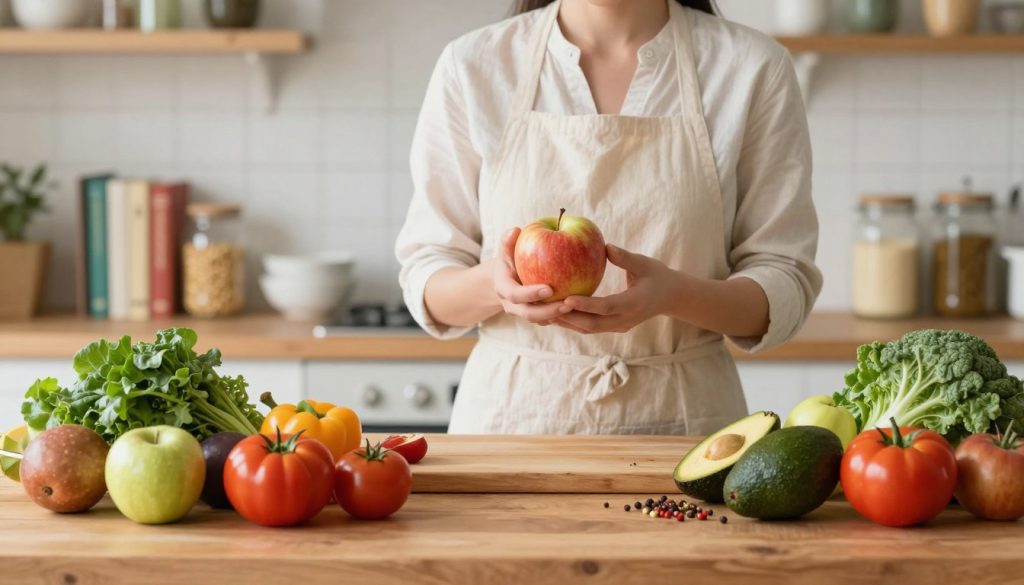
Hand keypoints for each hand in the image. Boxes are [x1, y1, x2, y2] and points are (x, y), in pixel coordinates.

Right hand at [493, 228, 572, 324]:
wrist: (507, 279)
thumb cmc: (509, 259)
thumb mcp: (506, 249)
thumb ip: (508, 241)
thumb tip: (515, 230)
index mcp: (503, 289)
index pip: (515, 295)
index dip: (531, 294)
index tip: (549, 288)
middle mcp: (513, 306)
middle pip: (530, 314)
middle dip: (549, 311)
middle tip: (567, 305)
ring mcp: (526, 313)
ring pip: (542, 320)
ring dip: (559, 316)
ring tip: (577, 308)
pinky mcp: (538, 316)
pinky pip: (551, 319)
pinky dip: (564, 316)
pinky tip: (580, 309)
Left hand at [555, 244, 679, 333]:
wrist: (671, 297)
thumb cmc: (658, 276)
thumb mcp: (645, 264)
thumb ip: (626, 258)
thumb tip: (605, 246)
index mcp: (634, 304)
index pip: (606, 307)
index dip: (586, 305)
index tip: (567, 299)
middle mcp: (625, 319)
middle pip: (592, 324)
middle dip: (569, 317)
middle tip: (547, 307)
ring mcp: (620, 326)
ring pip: (589, 329)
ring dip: (568, 322)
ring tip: (545, 312)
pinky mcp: (615, 326)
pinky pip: (591, 327)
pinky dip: (574, 322)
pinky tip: (557, 313)